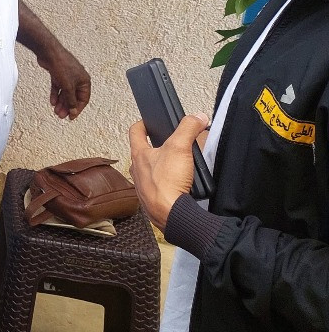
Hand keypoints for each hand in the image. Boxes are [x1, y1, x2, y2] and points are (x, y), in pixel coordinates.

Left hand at [37, 44, 90, 119]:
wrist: (49, 53)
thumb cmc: (62, 66)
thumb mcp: (68, 87)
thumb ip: (71, 100)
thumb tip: (73, 111)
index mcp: (84, 81)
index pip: (83, 99)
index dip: (77, 109)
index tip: (71, 117)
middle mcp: (77, 78)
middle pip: (73, 96)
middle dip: (67, 107)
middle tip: (61, 116)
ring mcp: (67, 76)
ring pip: (65, 93)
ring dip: (61, 102)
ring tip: (56, 111)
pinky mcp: (58, 74)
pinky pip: (58, 87)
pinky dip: (55, 94)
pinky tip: (52, 102)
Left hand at [129, 112, 209, 229]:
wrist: (171, 214)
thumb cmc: (167, 184)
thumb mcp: (179, 148)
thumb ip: (188, 129)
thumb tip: (197, 117)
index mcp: (139, 154)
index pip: (135, 131)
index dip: (142, 123)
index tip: (147, 122)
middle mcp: (137, 170)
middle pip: (143, 152)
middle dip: (155, 146)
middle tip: (166, 143)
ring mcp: (143, 186)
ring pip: (149, 171)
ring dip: (160, 166)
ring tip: (175, 165)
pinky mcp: (153, 200)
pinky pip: (157, 187)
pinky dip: (166, 184)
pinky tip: (178, 185)